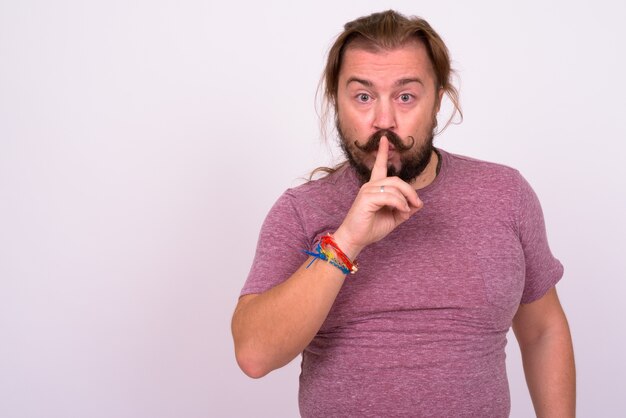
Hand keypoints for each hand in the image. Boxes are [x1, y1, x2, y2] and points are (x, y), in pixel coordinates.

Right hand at [333, 136, 422, 258]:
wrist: (355, 239)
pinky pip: (390, 196)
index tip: (385, 139)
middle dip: (410, 191)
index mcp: (374, 188)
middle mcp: (370, 186)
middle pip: (396, 180)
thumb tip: (418, 203)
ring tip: (406, 211)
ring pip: (395, 187)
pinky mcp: (367, 198)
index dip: (382, 152)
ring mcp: (367, 191)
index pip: (379, 166)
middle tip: (417, 204)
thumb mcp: (393, 218)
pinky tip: (402, 211)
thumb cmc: (370, 228)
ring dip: (406, 199)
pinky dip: (400, 204)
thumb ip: (404, 209)